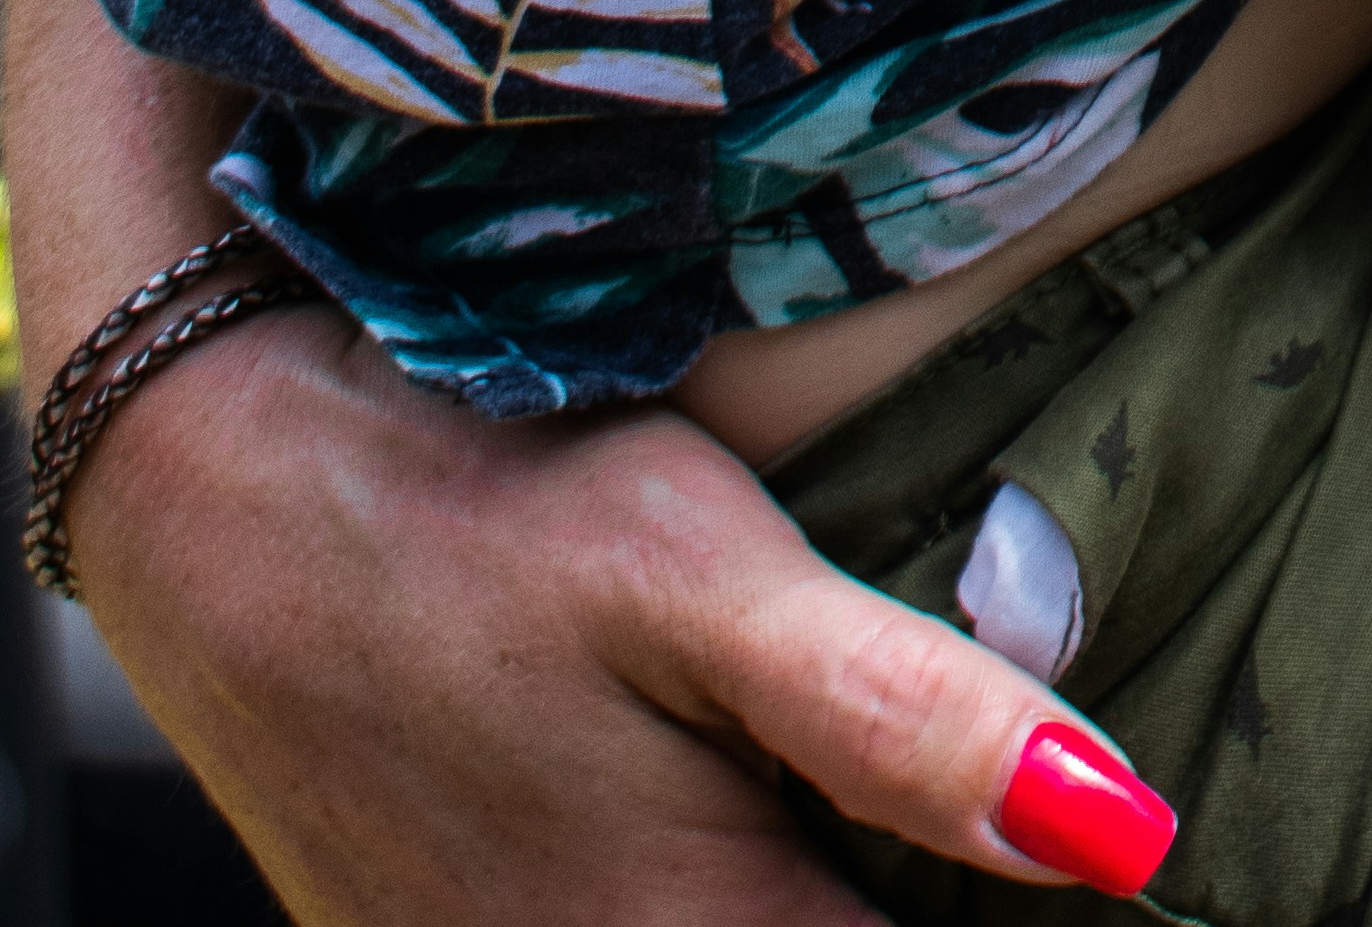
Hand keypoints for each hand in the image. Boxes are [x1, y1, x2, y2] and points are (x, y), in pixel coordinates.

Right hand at [61, 299, 1163, 926]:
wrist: (227, 503)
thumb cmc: (479, 512)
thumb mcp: (706, 576)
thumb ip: (907, 719)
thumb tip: (1128, 832)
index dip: (1035, 910)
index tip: (1128, 851)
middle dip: (926, 892)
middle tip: (1029, 794)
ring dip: (838, 884)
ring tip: (893, 803)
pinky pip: (665, 923)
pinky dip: (736, 880)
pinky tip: (757, 794)